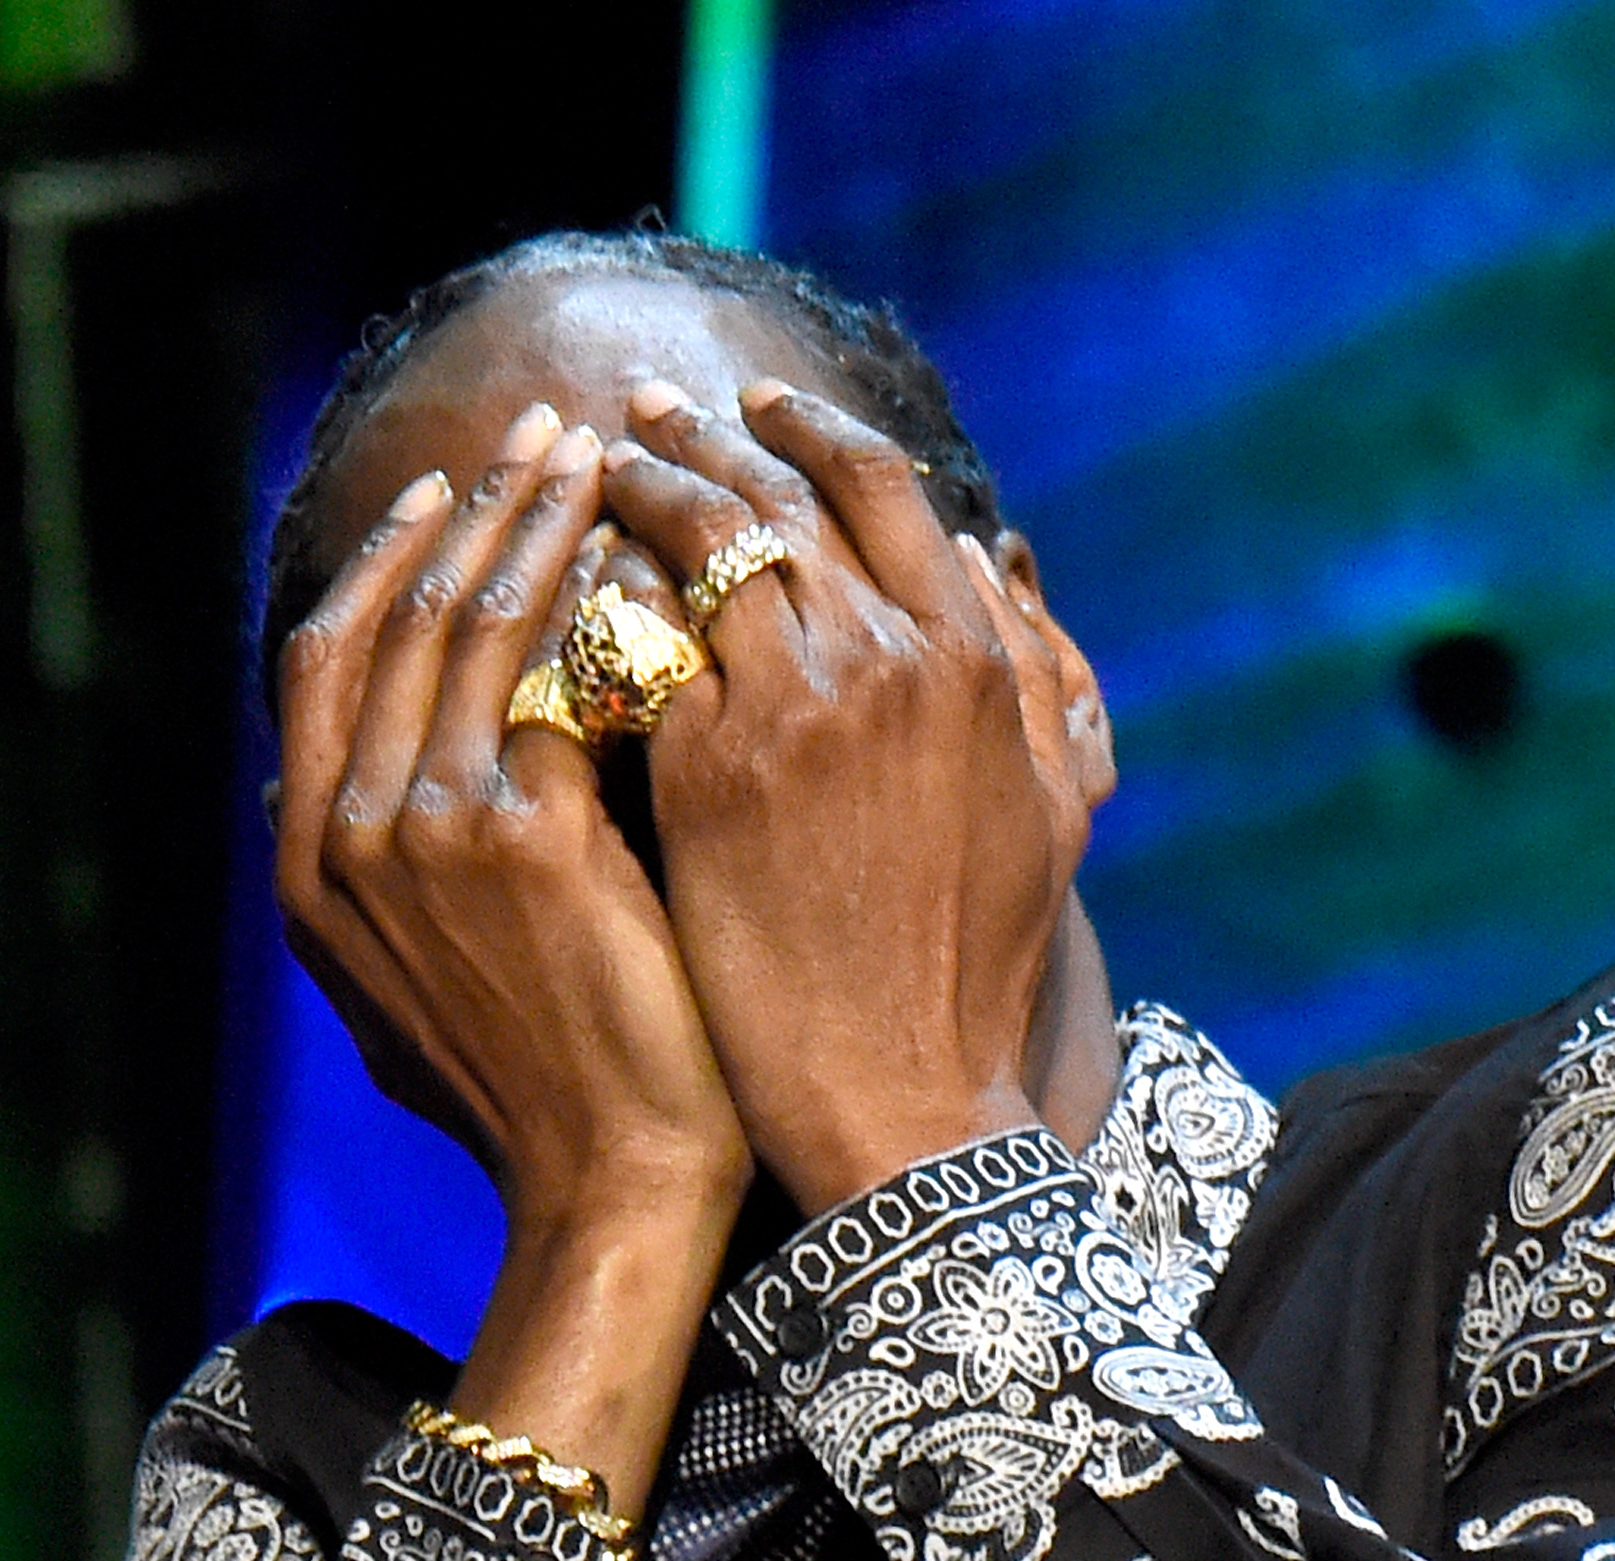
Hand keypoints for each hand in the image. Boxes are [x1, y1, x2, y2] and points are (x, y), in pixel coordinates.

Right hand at [273, 404, 751, 1505]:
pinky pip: (556, 666)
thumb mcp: (428, 1002)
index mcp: (313, 869)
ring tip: (608, 453)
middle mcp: (348, 833)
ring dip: (540, 518)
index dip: (389, 561)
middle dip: (476, 506)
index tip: (452, 489)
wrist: (615, 1190)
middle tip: (551, 430)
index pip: (329, 660)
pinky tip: (659, 551)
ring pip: (478, 619)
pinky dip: (600, 594)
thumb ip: (393, 892)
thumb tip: (343, 809)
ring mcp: (424, 829)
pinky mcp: (517, 833)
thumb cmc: (557, 1106)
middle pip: (399, 614)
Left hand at [599, 382, 1103, 1212]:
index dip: (807, 428)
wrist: (904, 1097)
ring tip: (584, 486)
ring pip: (691, 551)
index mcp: (975, 655)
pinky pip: (637, 647)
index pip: (877, 484)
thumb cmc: (978, 974)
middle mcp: (889, 656)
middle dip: (697, 440)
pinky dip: (600, 607)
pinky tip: (565, 600)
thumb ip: (1034, 673)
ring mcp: (795, 708)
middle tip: (638, 420)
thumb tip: (991, 553)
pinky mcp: (710, 772)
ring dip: (633, 500)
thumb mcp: (1050, 811)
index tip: (755, 408)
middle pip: (774, 495)